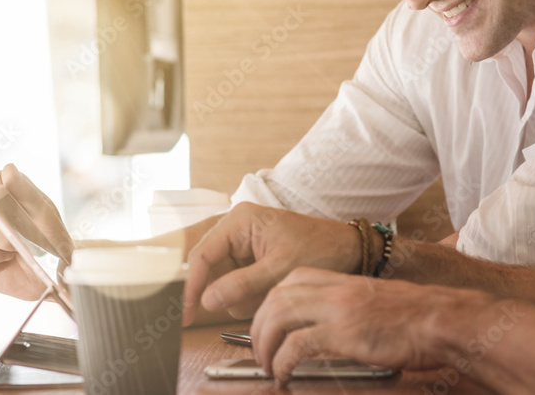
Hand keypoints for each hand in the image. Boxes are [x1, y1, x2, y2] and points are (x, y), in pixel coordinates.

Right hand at [0, 163, 73, 299]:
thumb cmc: (47, 238)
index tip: (21, 207)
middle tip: (21, 243)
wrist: (46, 272)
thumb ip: (28, 194)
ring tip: (11, 253)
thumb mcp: (46, 217)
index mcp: (1, 190)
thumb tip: (8, 169)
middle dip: (2, 233)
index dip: (1, 193)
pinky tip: (2, 264)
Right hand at [183, 203, 362, 324]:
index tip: (187, 314)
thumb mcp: (280, 269)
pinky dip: (254, 297)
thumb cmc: (320, 249)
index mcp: (239, 221)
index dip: (191, 286)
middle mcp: (236, 231)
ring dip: (246, 297)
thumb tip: (207, 300)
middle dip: (233, 291)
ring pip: (225, 285)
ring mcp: (243, 248)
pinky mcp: (252, 263)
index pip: (202, 255)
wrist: (348, 251)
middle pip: (211, 272)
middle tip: (257, 296)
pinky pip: (239, 288)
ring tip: (274, 287)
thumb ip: (242, 284)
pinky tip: (274, 289)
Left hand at [249, 268, 494, 382]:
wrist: (441, 320)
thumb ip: (347, 305)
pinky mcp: (343, 333)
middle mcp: (334, 289)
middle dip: (258, 326)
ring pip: (278, 318)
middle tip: (259, 350)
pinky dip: (282, 361)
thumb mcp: (374, 301)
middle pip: (276, 298)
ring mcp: (337, 309)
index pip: (289, 280)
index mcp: (341, 280)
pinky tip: (284, 374)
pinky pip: (296, 344)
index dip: (269, 302)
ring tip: (267, 366)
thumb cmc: (416, 317)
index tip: (266, 324)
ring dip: (264, 345)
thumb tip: (327, 325)